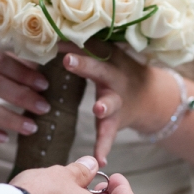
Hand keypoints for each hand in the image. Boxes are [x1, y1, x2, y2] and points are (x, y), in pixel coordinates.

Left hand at [59, 42, 171, 165]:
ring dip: (104, 106)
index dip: (73, 39)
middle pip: (99, 69)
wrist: (150, 97)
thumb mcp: (104, 56)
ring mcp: (118, 100)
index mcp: (108, 58)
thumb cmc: (115, 71)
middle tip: (68, 60)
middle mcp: (114, 77)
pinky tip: (100, 160)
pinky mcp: (117, 121)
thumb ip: (80, 49)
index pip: (90, 45)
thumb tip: (42, 35)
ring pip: (110, 102)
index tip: (54, 33)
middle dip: (84, 65)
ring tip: (98, 110)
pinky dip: (104, 147)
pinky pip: (109, 135)